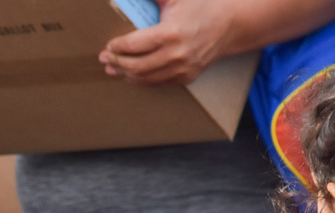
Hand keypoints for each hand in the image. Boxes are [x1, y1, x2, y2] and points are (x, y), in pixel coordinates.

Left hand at [99, 0, 232, 84]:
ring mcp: (182, 69)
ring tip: (114, 69)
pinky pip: (158, 83)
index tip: (108, 46)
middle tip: (105, 59)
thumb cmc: (201, 6)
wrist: (229, 24)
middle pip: (136, 66)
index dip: (117, 48)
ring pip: (146, 78)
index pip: (134, 46)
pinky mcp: (186, 77)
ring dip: (126, 75)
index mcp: (170, 33)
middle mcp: (176, 55)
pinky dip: (142, 80)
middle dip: (117, 63)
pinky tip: (132, 75)